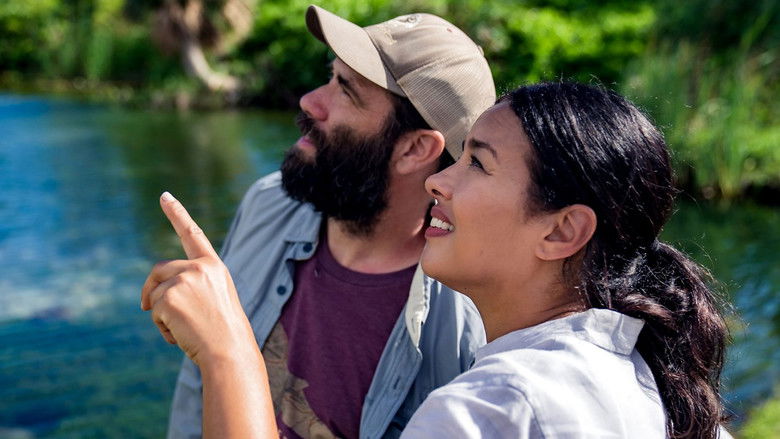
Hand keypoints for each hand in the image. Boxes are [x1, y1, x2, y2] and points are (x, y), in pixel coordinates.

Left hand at [141, 192, 254, 366]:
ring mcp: (183, 280)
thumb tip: (152, 295)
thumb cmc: (224, 332)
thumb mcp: (214, 300)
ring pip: (154, 295)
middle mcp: (198, 267)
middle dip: (150, 290)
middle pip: (159, 270)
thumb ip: (191, 287)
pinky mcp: (168, 297)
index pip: (192, 234)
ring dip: (161, 316)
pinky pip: (153, 312)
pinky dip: (162, 328)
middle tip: (145, 308)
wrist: (229, 350)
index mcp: (214, 266)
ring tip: (185, 330)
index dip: (177, 214)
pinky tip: (181, 335)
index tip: (165, 196)